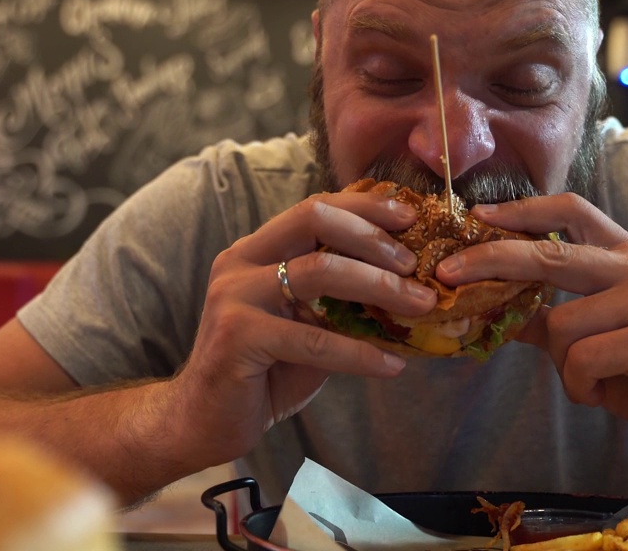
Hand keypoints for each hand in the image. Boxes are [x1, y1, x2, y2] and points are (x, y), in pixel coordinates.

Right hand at [163, 188, 437, 467]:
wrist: (205, 421)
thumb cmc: (266, 370)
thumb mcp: (309, 323)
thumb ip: (343, 298)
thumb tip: (411, 286)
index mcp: (258, 249)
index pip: (315, 207)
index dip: (364, 206)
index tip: (410, 217)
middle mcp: (242, 261)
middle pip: (315, 221)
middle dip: (374, 239)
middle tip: (416, 266)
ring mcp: (235, 296)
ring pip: (319, 271)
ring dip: (379, 286)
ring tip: (422, 306)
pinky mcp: (238, 337)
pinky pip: (314, 339)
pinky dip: (360, 352)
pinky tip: (393, 366)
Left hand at [436, 193, 627, 461]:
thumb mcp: (587, 337)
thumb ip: (542, 316)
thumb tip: (478, 304)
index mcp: (627, 255)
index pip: (572, 211)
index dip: (522, 209)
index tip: (477, 214)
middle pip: (552, 254)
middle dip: (493, 262)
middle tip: (445, 274)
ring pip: (563, 324)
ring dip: (565, 366)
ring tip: (593, 380)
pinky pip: (583, 359)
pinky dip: (582, 386)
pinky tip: (608, 392)